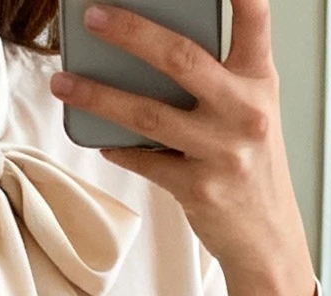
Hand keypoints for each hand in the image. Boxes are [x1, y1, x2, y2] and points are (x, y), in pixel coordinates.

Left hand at [50, 0, 317, 295]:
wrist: (267, 238)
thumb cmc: (250, 165)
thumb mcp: (249, 111)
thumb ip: (216, 77)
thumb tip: (148, 50)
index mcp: (259, 80)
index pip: (254, 17)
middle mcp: (246, 111)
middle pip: (180, 58)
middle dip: (130, 32)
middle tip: (93, 16)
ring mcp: (223, 152)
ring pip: (148, 113)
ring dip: (98, 95)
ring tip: (64, 82)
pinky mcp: (200, 189)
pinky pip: (146, 160)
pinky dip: (118, 148)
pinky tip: (101, 139)